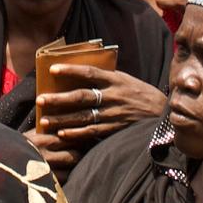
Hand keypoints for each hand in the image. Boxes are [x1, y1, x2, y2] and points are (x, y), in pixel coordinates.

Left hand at [32, 65, 163, 165]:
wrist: (161, 112)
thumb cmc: (138, 93)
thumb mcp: (124, 79)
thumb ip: (104, 77)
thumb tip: (80, 71)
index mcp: (115, 80)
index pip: (90, 73)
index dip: (71, 70)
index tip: (52, 69)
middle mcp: (113, 96)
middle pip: (82, 97)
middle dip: (59, 99)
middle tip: (40, 100)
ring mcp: (114, 114)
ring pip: (83, 117)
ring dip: (62, 119)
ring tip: (44, 120)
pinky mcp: (115, 129)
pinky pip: (92, 132)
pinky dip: (77, 133)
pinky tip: (62, 133)